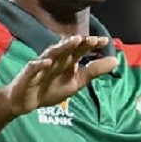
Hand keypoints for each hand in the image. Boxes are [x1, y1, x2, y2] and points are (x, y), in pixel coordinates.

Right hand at [4, 35, 118, 115]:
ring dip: (62, 46)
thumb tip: (116, 61)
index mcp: (67, 61)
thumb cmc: (50, 90)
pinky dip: (40, 64)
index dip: (92, 45)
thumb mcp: (75, 83)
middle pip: (68, 48)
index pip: (80, 49)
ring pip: (52, 53)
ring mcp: (41, 65)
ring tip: (74, 41)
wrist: (25, 102)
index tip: (105, 41)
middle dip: (79, 43)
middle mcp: (55, 59)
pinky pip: (34, 67)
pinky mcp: (28, 74)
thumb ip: (93, 72)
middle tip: (92, 39)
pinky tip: (48, 62)